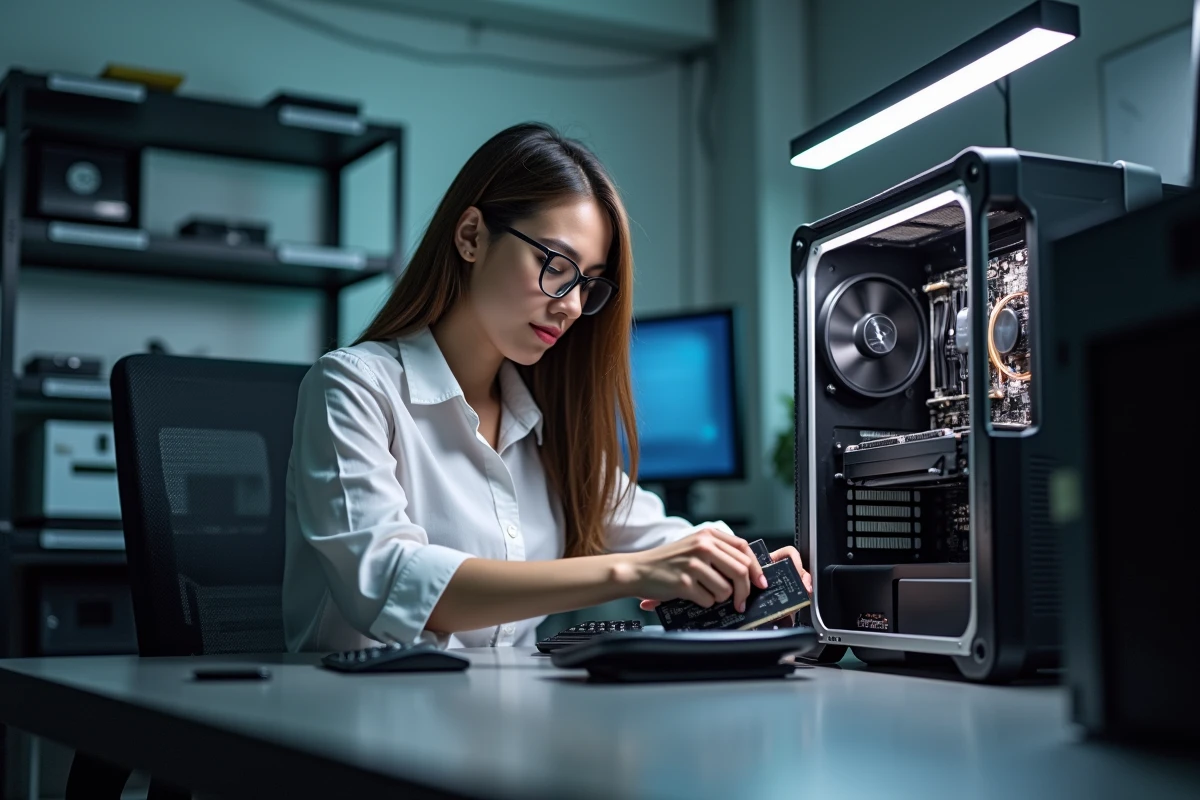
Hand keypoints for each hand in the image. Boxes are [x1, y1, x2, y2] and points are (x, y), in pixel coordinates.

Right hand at [639, 542, 813, 612]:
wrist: (638, 570)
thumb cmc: (667, 561)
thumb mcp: (694, 546)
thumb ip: (719, 552)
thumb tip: (750, 572)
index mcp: (707, 535)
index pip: (743, 549)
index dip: (756, 568)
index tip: (760, 583)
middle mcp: (702, 546)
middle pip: (740, 571)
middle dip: (744, 591)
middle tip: (740, 602)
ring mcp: (693, 564)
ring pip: (726, 589)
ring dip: (719, 598)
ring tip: (704, 592)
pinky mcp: (684, 582)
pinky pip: (709, 600)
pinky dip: (703, 603)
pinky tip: (691, 595)